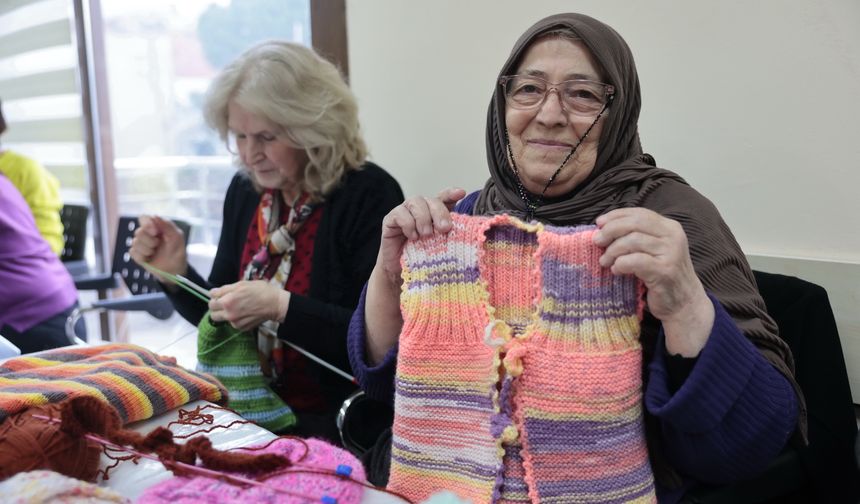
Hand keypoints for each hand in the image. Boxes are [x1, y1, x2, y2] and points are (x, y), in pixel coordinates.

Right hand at [130, 216, 187, 281]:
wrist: (174, 270)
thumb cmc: (177, 251)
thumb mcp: (177, 238)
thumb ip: (168, 226)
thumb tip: (155, 216)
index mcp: (156, 227)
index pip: (144, 218)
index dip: (146, 224)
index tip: (155, 232)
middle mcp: (146, 234)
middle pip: (138, 232)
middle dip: (149, 241)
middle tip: (157, 245)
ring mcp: (141, 244)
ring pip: (135, 242)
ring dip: (147, 249)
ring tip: (154, 253)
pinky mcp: (137, 255)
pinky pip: (133, 252)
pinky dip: (142, 256)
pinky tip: (149, 258)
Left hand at [208, 280, 290, 331]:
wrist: (275, 304)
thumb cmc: (260, 291)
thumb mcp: (241, 284)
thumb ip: (224, 289)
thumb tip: (212, 293)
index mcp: (226, 302)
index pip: (211, 302)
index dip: (215, 298)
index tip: (221, 296)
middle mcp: (228, 314)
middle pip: (213, 314)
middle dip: (217, 308)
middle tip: (226, 302)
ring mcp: (235, 323)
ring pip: (223, 319)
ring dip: (227, 314)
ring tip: (239, 307)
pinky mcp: (242, 328)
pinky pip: (233, 323)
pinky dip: (236, 318)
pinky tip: (245, 312)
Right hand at [365, 187, 465, 364]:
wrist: (403, 274)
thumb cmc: (425, 259)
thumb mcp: (443, 247)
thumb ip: (453, 236)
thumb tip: (474, 231)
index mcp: (434, 213)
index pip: (444, 197)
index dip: (451, 193)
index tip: (462, 193)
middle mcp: (420, 209)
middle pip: (431, 200)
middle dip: (439, 212)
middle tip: (445, 229)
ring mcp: (404, 212)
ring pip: (415, 202)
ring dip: (423, 218)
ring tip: (426, 235)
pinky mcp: (390, 220)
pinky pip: (399, 214)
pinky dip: (408, 224)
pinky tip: (413, 237)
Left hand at [593, 208, 713, 356]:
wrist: (684, 304)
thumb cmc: (662, 276)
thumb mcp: (654, 251)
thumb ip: (637, 236)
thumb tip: (603, 228)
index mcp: (670, 227)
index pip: (639, 213)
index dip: (616, 216)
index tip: (599, 223)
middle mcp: (673, 237)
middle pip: (634, 224)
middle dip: (610, 231)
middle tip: (597, 242)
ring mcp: (671, 253)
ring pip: (633, 240)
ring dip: (613, 250)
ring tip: (605, 261)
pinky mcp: (664, 271)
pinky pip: (634, 261)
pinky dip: (620, 264)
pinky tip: (616, 271)